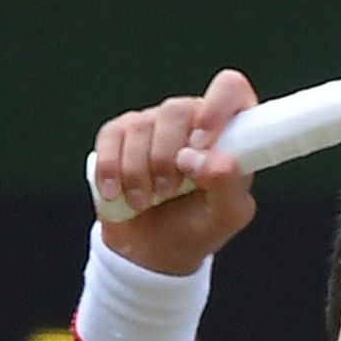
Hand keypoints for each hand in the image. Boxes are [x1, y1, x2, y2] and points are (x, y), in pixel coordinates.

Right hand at [90, 69, 259, 276]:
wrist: (151, 251)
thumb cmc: (196, 227)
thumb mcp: (225, 216)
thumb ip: (228, 185)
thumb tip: (209, 160)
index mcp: (227, 131)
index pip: (229, 89)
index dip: (216, 108)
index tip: (201, 144)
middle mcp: (191, 119)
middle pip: (176, 109)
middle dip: (167, 157)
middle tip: (169, 191)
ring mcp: (152, 124)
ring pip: (140, 126)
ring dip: (139, 173)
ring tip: (146, 202)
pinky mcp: (118, 135)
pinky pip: (110, 137)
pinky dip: (111, 171)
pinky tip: (117, 194)